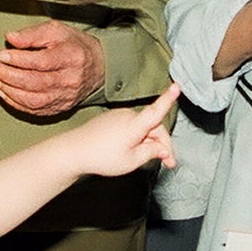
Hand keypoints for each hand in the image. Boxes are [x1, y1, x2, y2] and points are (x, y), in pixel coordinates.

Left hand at [0, 21, 105, 115]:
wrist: (98, 66)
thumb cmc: (75, 46)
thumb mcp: (56, 31)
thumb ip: (32, 34)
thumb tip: (10, 37)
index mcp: (71, 57)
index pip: (41, 62)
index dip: (18, 60)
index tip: (1, 55)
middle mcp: (69, 80)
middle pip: (35, 82)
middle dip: (8, 76)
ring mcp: (65, 97)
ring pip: (33, 100)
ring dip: (10, 90)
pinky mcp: (60, 107)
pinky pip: (35, 110)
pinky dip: (16, 103)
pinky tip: (5, 92)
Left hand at [61, 84, 179, 176]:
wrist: (75, 151)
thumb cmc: (102, 157)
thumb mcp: (132, 160)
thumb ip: (152, 152)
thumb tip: (162, 148)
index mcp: (134, 124)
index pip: (156, 111)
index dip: (168, 99)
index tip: (177, 87)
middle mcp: (128, 116)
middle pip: (154, 128)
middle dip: (163, 145)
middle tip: (168, 163)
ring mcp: (119, 116)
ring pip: (144, 128)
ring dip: (150, 142)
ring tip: (145, 160)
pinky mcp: (112, 119)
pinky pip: (132, 127)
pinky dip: (138, 138)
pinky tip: (133, 152)